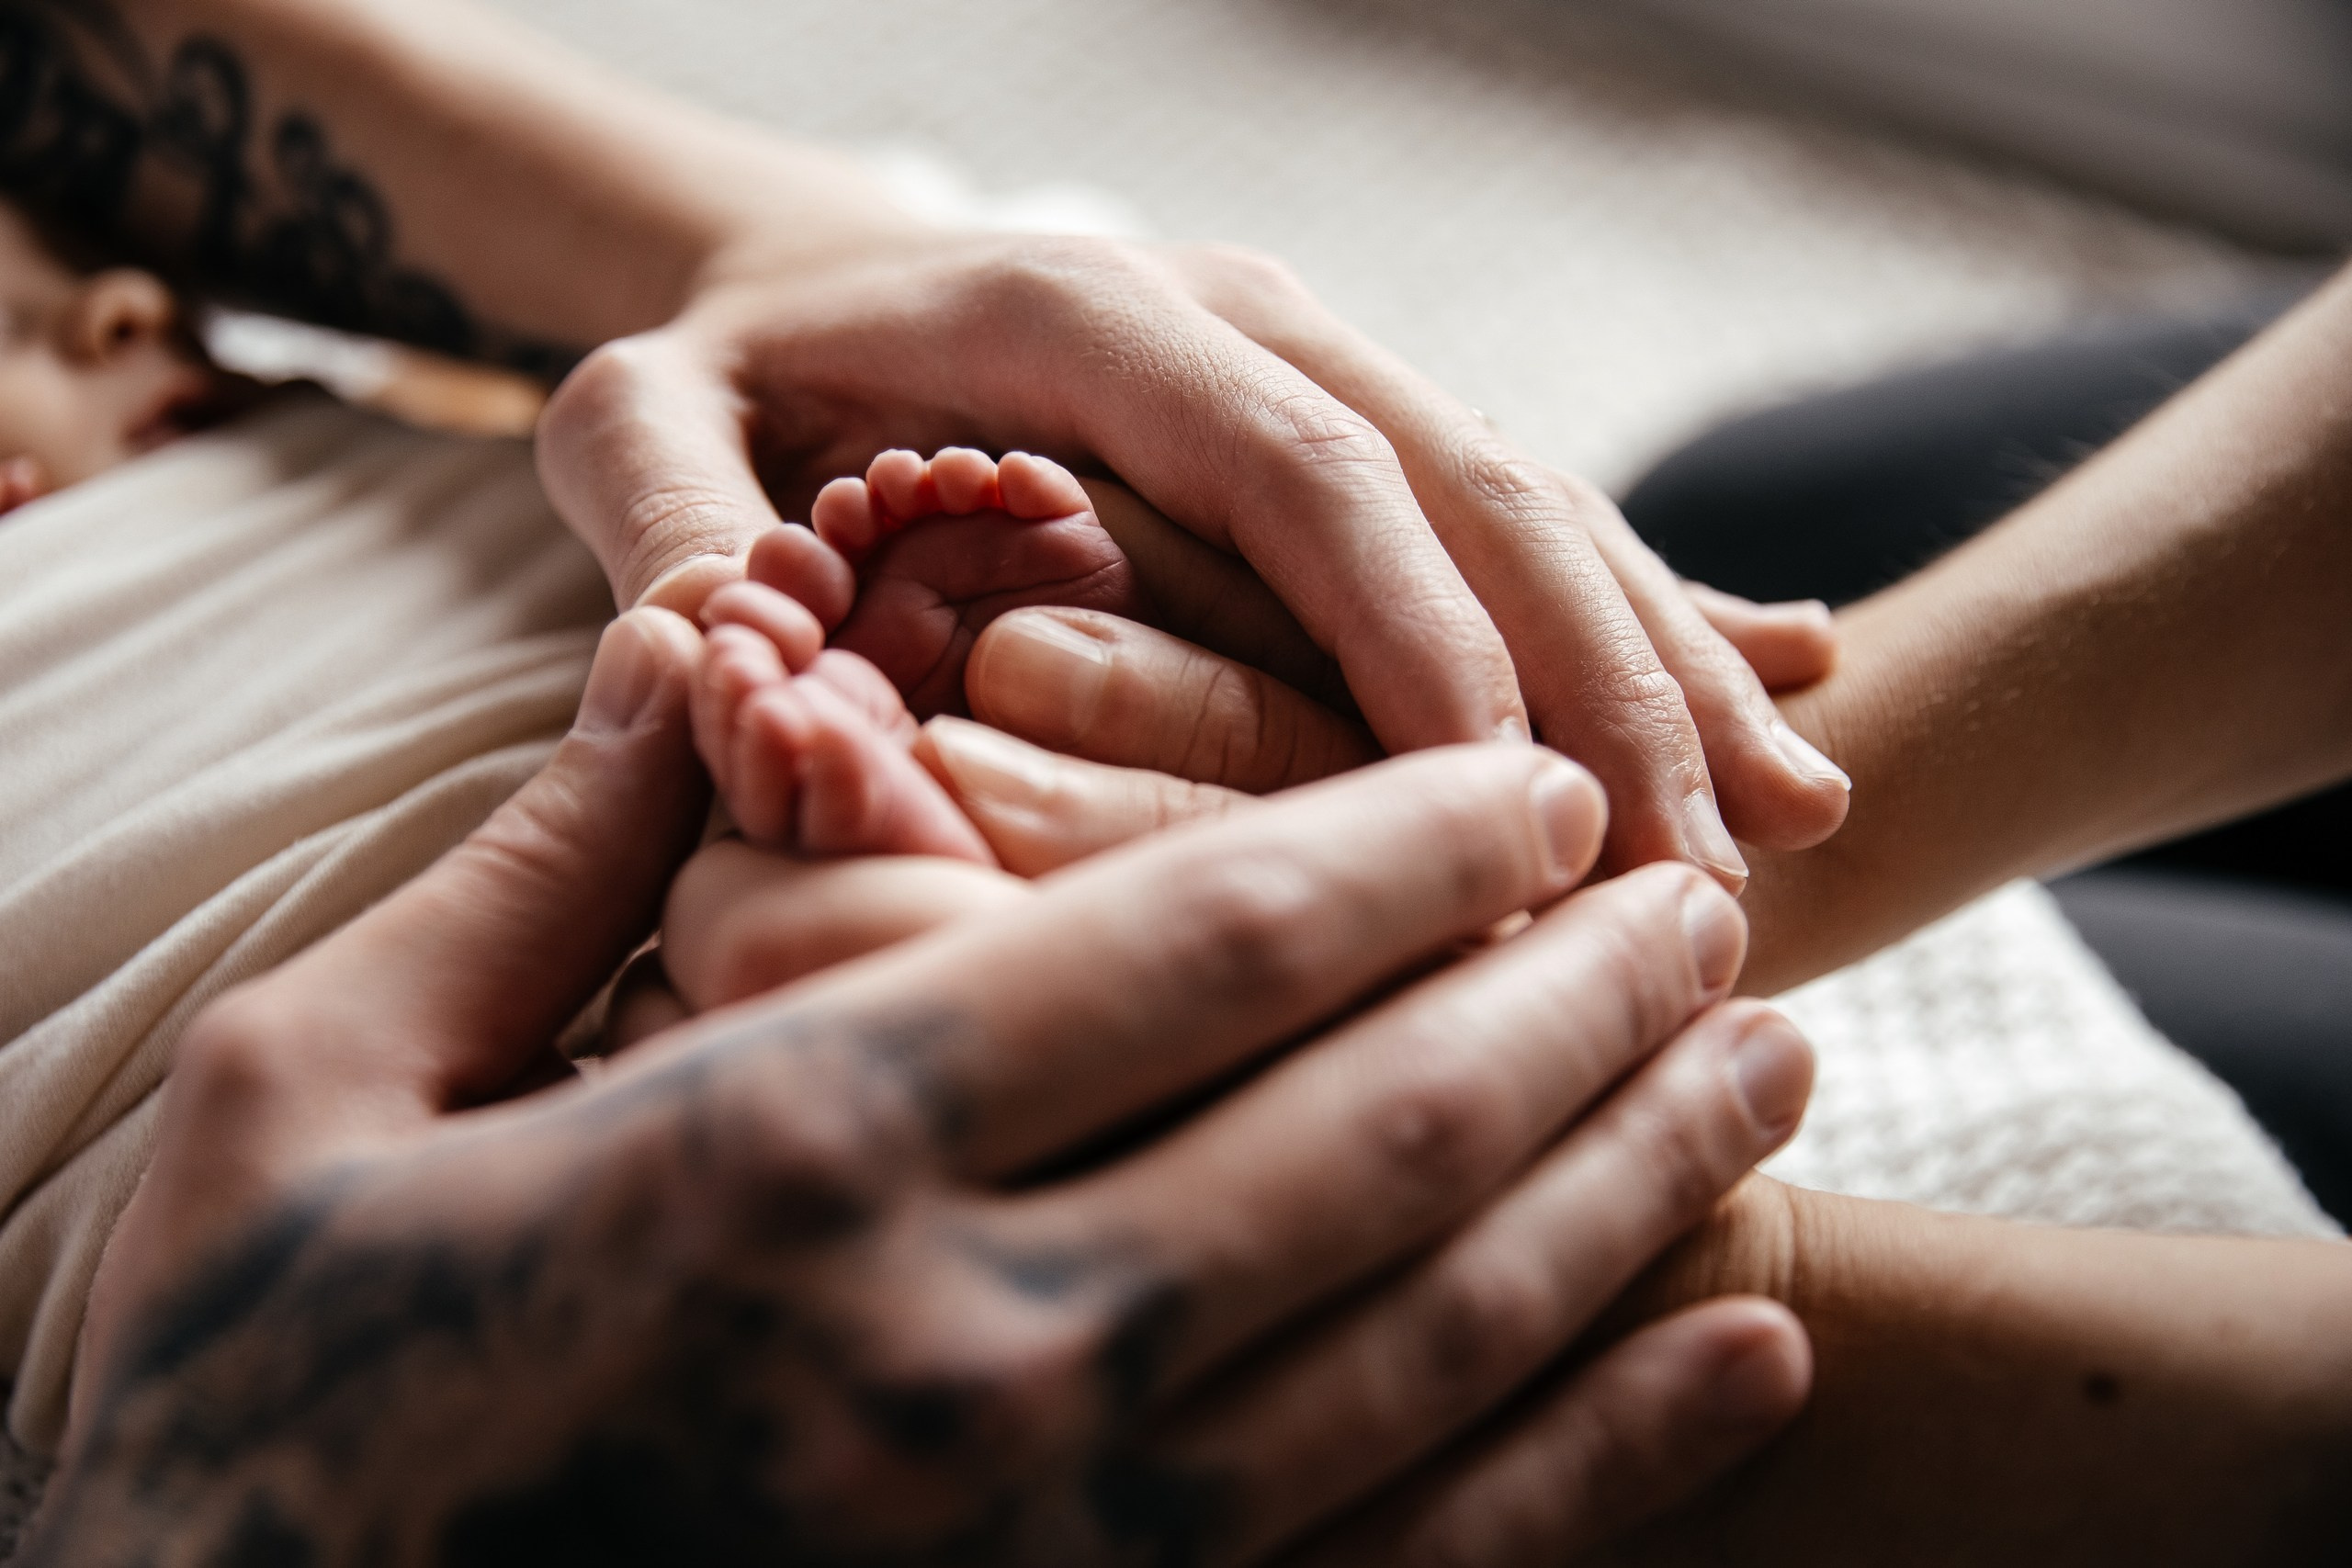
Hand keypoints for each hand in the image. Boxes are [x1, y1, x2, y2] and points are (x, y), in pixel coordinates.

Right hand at [39, 618, 1813, 1566]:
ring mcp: (1068, 1561)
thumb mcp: (301, 1102)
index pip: (1195, 946)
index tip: (1536, 780)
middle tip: (1710, 889)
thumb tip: (697, 658)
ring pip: (1451, 1332)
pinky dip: (1617, 1455)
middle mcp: (975, 1363)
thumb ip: (538, 870)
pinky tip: (1748, 1347)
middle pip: (1381, 1125)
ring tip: (1774, 1062)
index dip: (1406, 839)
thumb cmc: (246, 1428)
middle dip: (1577, 991)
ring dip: (1640, 1180)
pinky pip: (1433, 1564)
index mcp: (789, 1169)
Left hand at [534, 230, 1849, 886]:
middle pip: (1466, 486)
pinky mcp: (1351, 438)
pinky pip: (1523, 521)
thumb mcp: (632, 423)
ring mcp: (1316, 375)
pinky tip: (1798, 686)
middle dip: (1598, 676)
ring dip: (1665, 658)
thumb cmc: (720, 373)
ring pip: (1531, 505)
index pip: (1298, 471)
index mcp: (1094, 319)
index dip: (1424, 633)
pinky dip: (1652, 609)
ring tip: (1795, 818)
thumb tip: (720, 662)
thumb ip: (663, 531)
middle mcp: (1244, 328)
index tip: (1520, 809)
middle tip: (1703, 874)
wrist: (788, 272)